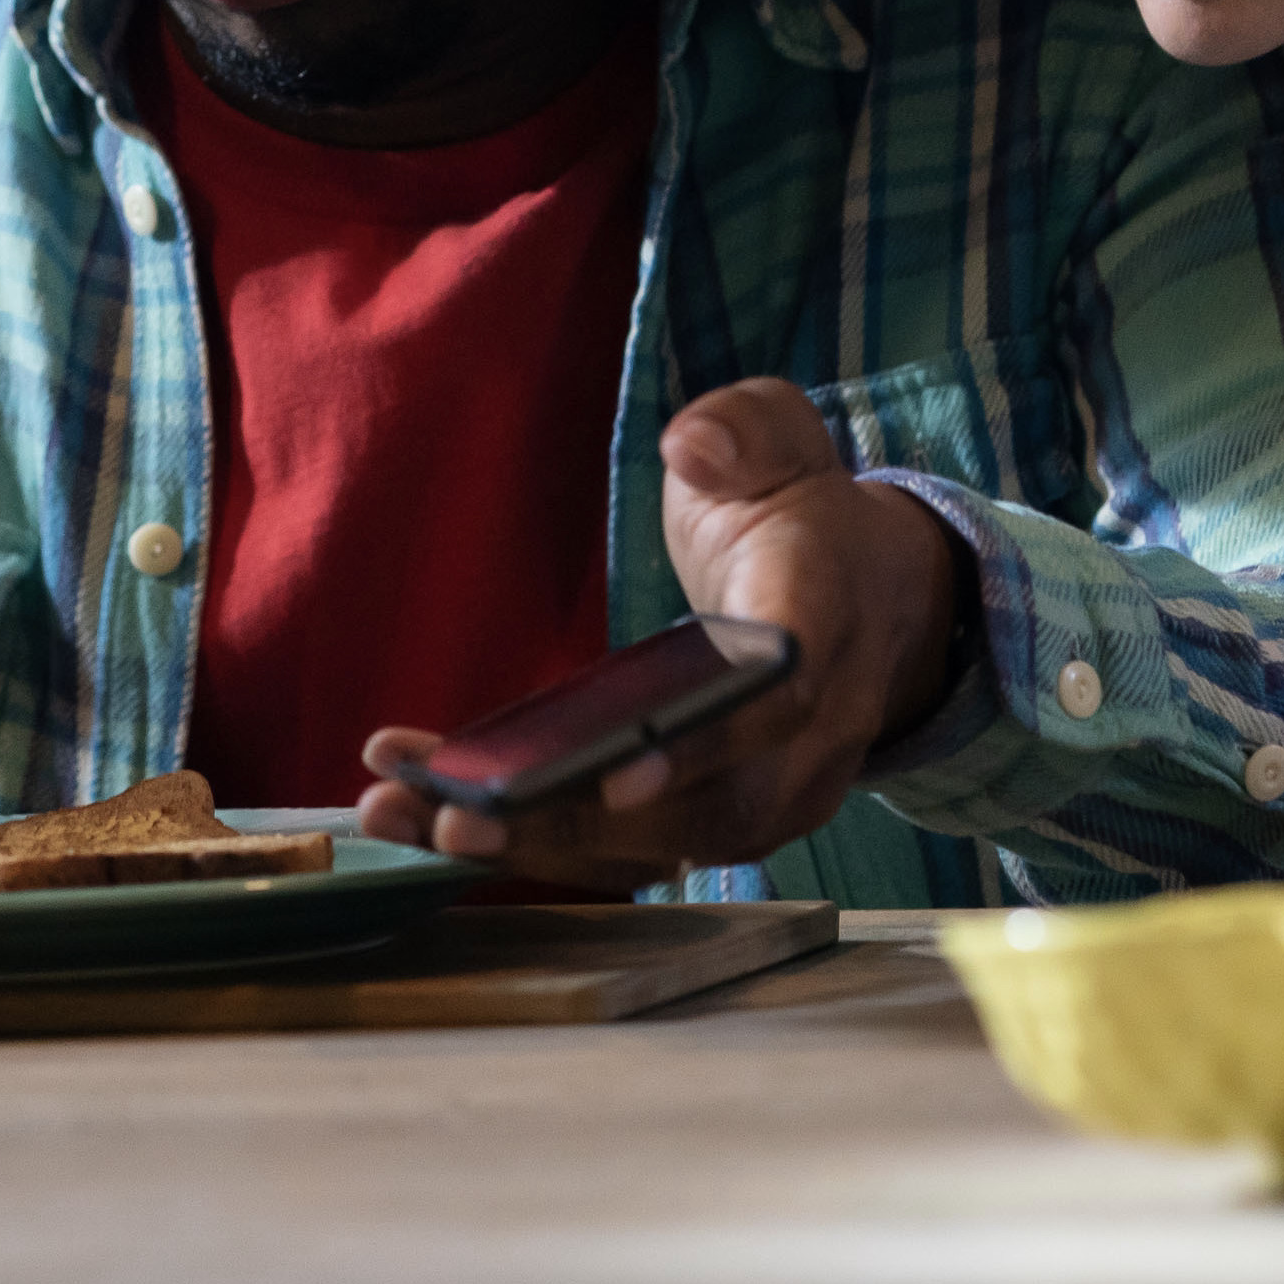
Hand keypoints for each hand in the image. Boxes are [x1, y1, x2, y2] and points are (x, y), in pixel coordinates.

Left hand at [353, 378, 966, 890]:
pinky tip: (427, 822)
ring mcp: (772, 792)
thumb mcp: (783, 442)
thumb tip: (696, 449)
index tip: (618, 773)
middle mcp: (813, 733)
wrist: (872, 598)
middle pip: (711, 809)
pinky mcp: (716, 819)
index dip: (705, 744)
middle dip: (580, 823)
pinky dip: (530, 846)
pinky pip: (629, 852)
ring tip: (411, 821)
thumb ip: (745, 431)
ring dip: (532, 846)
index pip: (781, 698)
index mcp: (825, 622)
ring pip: (662, 849)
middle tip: (460, 819)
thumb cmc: (800, 515)